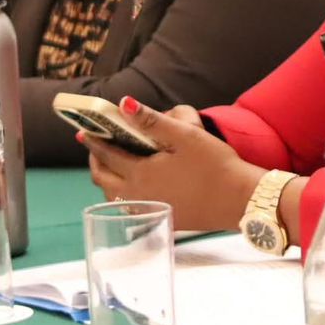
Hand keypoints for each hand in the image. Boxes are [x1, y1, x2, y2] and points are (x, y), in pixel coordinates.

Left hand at [82, 97, 262, 230]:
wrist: (239, 201)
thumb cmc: (215, 165)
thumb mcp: (185, 136)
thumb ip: (151, 120)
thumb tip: (123, 104)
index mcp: (140, 174)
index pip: (107, 155)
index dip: (94, 142)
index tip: (85, 131)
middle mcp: (138, 196)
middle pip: (103, 180)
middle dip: (96, 162)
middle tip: (96, 147)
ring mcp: (149, 211)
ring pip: (114, 197)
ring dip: (107, 179)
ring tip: (111, 165)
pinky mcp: (162, 220)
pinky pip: (130, 207)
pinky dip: (122, 194)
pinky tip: (134, 185)